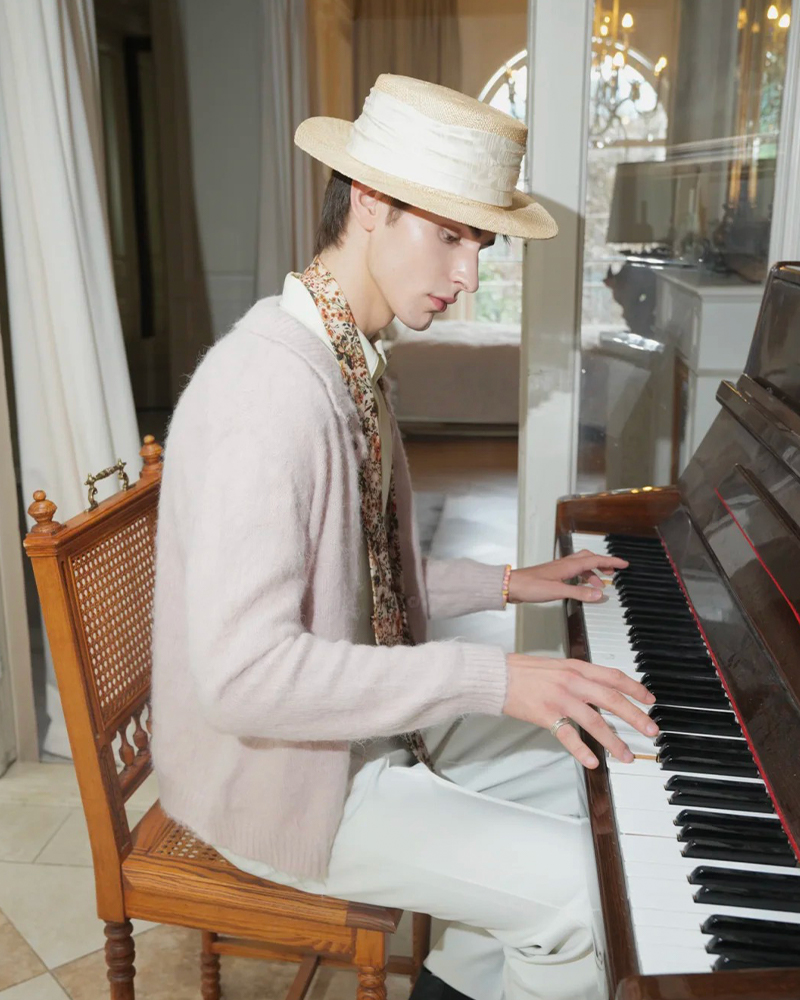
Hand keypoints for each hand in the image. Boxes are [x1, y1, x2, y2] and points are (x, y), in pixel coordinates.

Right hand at [503, 653, 657, 768]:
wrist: (497, 675)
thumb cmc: (524, 671)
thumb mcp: (557, 666)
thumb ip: (579, 675)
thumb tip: (600, 688)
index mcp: (576, 667)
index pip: (614, 676)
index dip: (635, 688)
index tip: (649, 700)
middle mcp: (572, 681)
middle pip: (612, 699)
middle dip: (635, 716)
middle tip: (650, 730)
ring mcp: (559, 699)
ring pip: (595, 721)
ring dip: (614, 740)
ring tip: (626, 755)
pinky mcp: (546, 715)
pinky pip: (568, 736)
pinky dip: (582, 750)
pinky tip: (592, 761)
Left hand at [507, 549, 627, 603]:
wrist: (512, 585)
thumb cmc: (530, 586)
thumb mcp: (558, 591)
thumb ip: (579, 592)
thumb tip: (598, 594)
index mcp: (568, 566)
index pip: (595, 560)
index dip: (611, 561)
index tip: (624, 564)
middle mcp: (564, 565)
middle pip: (589, 559)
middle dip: (602, 564)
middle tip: (612, 572)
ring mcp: (558, 569)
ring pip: (581, 566)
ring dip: (592, 573)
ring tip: (599, 584)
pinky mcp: (552, 576)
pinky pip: (573, 572)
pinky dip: (581, 577)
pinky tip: (580, 586)